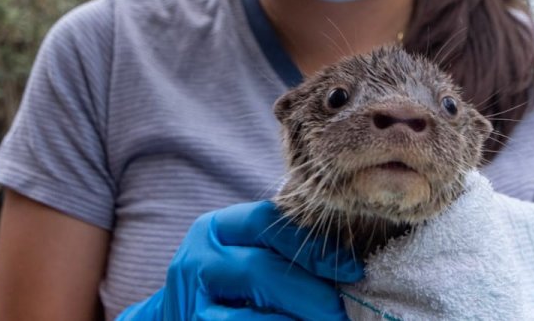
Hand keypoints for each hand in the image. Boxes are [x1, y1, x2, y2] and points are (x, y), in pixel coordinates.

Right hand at [117, 201, 362, 319]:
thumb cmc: (231, 284)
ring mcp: (191, 299)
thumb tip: (348, 264)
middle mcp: (198, 259)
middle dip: (309, 293)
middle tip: (341, 312)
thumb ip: (284, 251)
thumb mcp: (248, 254)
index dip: (311, 245)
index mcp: (216, 229)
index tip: (351, 268)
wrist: (181, 316)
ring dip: (295, 320)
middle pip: (259, 268)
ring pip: (249, 312)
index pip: (265, 222)